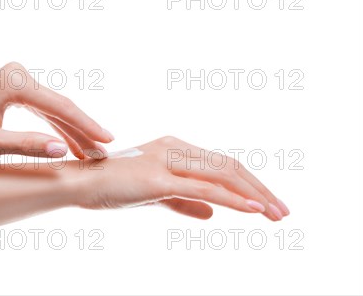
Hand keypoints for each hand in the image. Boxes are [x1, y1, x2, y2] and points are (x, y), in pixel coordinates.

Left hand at [0, 62, 112, 158]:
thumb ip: (26, 145)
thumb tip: (62, 150)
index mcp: (14, 83)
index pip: (59, 107)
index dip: (85, 126)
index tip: (107, 142)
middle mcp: (18, 73)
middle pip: (60, 106)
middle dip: (82, 131)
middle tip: (103, 154)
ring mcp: (17, 77)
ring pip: (53, 108)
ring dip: (72, 130)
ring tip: (91, 152)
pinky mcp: (15, 85)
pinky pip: (42, 107)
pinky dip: (56, 125)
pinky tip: (71, 141)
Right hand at [74, 136, 289, 220]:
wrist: (80, 185)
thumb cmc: (112, 187)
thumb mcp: (154, 195)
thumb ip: (184, 201)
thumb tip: (213, 212)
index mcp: (175, 147)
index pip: (222, 164)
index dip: (249, 183)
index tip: (267, 203)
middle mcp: (175, 147)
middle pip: (229, 167)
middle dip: (260, 189)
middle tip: (282, 211)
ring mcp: (166, 161)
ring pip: (222, 176)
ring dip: (254, 195)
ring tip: (275, 214)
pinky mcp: (158, 178)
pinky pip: (203, 189)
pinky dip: (232, 199)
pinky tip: (253, 210)